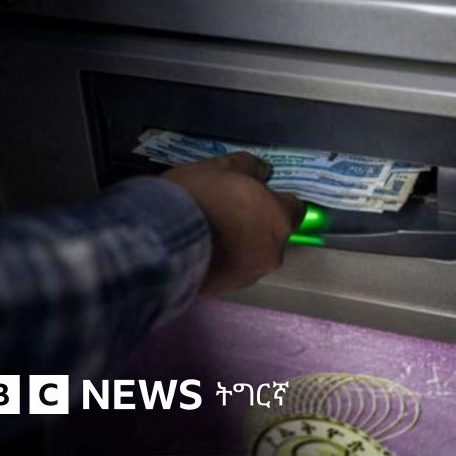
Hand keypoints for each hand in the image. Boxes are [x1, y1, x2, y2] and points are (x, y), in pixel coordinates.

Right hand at [162, 152, 305, 295]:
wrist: (160, 240)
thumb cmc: (197, 197)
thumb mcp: (221, 166)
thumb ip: (250, 167)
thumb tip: (263, 171)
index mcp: (279, 219)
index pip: (295, 209)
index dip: (277, 200)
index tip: (258, 195)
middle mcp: (272, 252)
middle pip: (273, 234)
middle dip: (258, 223)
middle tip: (229, 211)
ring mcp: (249, 274)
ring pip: (253, 255)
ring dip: (241, 245)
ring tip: (211, 232)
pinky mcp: (226, 289)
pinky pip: (232, 270)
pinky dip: (223, 261)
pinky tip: (203, 249)